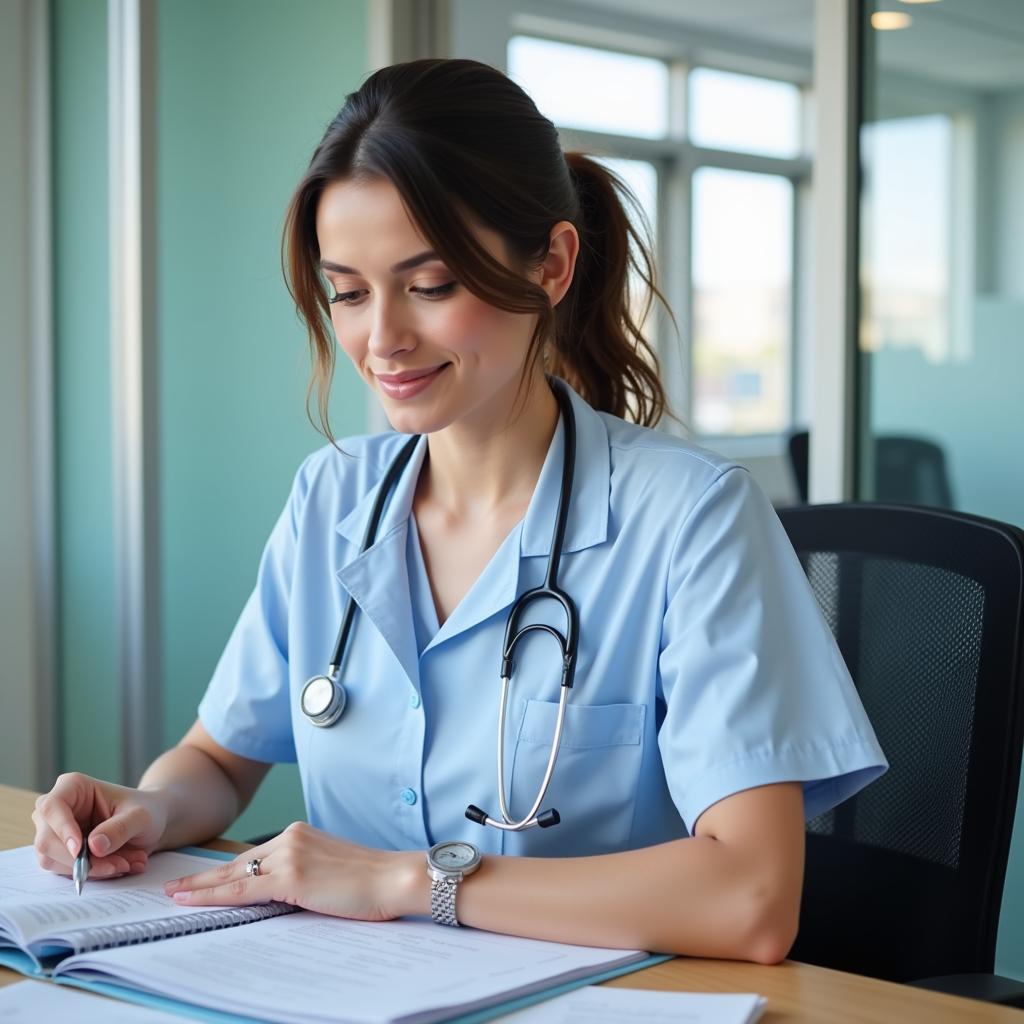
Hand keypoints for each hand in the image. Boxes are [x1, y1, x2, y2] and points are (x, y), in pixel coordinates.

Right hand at [32, 772, 168, 879]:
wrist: (151, 825)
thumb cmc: (145, 810)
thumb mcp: (141, 816)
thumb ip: (120, 828)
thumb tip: (94, 847)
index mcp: (72, 786)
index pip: (52, 807)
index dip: (62, 829)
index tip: (80, 851)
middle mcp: (57, 809)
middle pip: (47, 841)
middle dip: (83, 860)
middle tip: (121, 864)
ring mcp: (55, 833)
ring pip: (54, 861)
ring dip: (92, 869)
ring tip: (127, 862)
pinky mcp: (60, 854)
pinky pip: (65, 872)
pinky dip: (93, 874)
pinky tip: (120, 865)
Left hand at [163, 821, 424, 920]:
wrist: (394, 878)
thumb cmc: (371, 881)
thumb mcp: (329, 870)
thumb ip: (302, 874)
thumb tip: (277, 893)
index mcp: (300, 834)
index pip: (253, 856)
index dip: (224, 869)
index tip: (202, 878)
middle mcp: (291, 838)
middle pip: (237, 862)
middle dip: (204, 877)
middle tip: (175, 887)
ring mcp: (289, 855)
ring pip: (234, 874)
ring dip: (201, 888)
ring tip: (175, 896)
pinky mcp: (290, 876)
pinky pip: (243, 888)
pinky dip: (213, 895)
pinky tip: (192, 900)